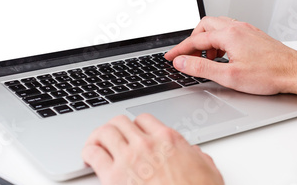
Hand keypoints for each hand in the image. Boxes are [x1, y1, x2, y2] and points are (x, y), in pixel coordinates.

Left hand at [82, 114, 224, 184]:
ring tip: (95, 144)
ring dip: (98, 136)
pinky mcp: (114, 177)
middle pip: (120, 121)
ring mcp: (129, 158)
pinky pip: (94, 154)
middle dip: (114, 127)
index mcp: (168, 139)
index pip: (143, 119)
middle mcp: (146, 144)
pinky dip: (88, 152)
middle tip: (111, 137)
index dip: (135, 125)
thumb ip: (197, 156)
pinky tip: (88, 158)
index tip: (133, 133)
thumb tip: (194, 154)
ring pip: (104, 132)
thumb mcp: (208, 170)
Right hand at [164, 16, 296, 95]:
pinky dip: (219, 41)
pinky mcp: (253, 34)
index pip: (195, 40)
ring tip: (206, 60)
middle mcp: (237, 28)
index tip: (170, 57)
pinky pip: (228, 31)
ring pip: (216, 27)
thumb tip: (182, 63)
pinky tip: (223, 56)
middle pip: (204, 26)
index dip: (180, 50)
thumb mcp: (229, 76)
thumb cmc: (269, 74)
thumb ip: (201, 68)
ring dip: (206, 41)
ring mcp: (246, 29)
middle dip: (192, 41)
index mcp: (229, 35)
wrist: (296, 72)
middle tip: (187, 56)